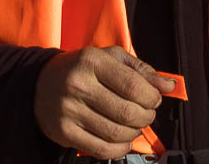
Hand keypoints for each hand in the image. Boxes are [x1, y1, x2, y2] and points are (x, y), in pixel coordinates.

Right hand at [34, 46, 175, 158]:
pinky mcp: (64, 132)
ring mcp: (69, 110)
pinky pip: (102, 149)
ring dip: (135, 133)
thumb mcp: (108, 58)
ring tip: (135, 125)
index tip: (154, 99)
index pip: (133, 85)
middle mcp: (78, 85)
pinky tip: (123, 140)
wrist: (39, 85)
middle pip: (127, 112)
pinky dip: (121, 148)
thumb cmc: (81, 69)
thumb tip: (169, 86)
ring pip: (117, 133)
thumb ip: (140, 70)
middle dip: (146, 116)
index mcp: (91, 61)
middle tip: (147, 113)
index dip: (152, 97)